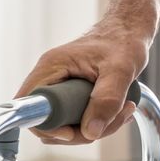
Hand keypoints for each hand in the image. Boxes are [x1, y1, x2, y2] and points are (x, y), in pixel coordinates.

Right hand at [14, 15, 151, 143]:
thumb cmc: (124, 41)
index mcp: (52, 66)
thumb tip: (91, 132)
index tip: (74, 131)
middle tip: (110, 120)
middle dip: (80, 131)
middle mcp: (51, 76)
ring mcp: (60, 84)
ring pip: (64, 123)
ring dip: (93, 127)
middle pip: (48, 122)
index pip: (29, 107)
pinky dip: (97, 120)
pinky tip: (119, 110)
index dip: (47, 127)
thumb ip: (107, 100)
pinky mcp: (71, 91)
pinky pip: (75, 117)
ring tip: (123, 110)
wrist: (130, 29)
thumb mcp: (121, 69)